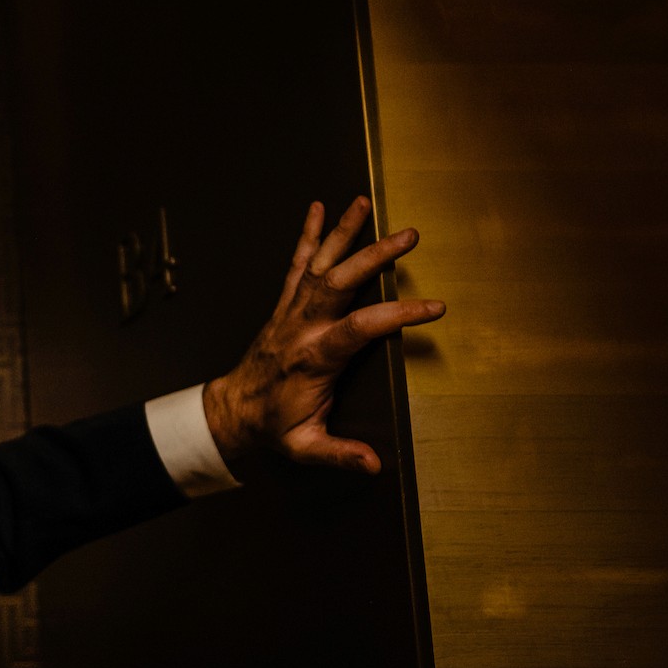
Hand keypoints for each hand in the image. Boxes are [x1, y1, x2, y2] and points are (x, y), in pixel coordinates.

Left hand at [202, 196, 443, 473]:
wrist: (233, 410)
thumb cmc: (273, 426)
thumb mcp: (304, 447)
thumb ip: (339, 453)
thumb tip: (373, 465)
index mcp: (313, 358)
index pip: (358, 329)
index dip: (396, 315)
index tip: (434, 306)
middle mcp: (301, 327)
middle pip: (338, 283)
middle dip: (372, 257)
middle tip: (408, 236)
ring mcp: (291, 312)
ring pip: (318, 265)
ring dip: (342, 233)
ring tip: (363, 202)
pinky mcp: (285, 305)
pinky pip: (297, 264)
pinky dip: (308, 235)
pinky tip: (318, 208)